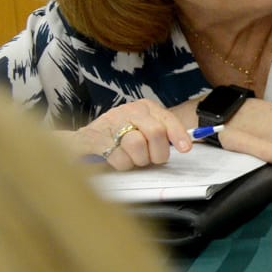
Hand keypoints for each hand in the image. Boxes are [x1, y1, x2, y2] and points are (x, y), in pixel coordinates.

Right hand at [73, 99, 192, 169]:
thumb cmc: (120, 136)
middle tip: (151, 158)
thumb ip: (165, 134)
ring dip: (138, 159)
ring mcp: (109, 122)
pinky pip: (118, 157)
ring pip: (137, 145)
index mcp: (143, 108)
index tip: (185, 148)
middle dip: (157, 152)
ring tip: (132, 158)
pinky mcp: (94, 138)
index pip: (167, 118)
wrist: (86, 139)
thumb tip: (185, 144)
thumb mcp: (145, 129)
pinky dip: (123, 164)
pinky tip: (118, 159)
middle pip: (155, 132)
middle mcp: (127, 111)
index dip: (178, 134)